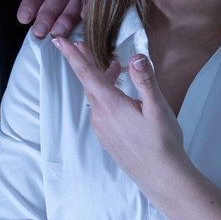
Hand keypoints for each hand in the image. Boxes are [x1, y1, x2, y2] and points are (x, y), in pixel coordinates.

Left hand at [53, 39, 185, 195]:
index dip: (71, 55)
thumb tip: (136, 57)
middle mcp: (101, 117)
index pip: (85, 74)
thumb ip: (145, 81)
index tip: (58, 40)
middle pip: (88, 83)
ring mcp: (102, 129)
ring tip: (114, 68)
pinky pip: (101, 111)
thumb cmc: (163, 143)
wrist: (162, 178)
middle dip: (85, 63)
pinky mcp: (108, 139)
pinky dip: (105, 97)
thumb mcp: (158, 108)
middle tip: (81, 45)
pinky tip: (119, 97)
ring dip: (101, 80)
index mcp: (111, 105)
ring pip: (96, 98)